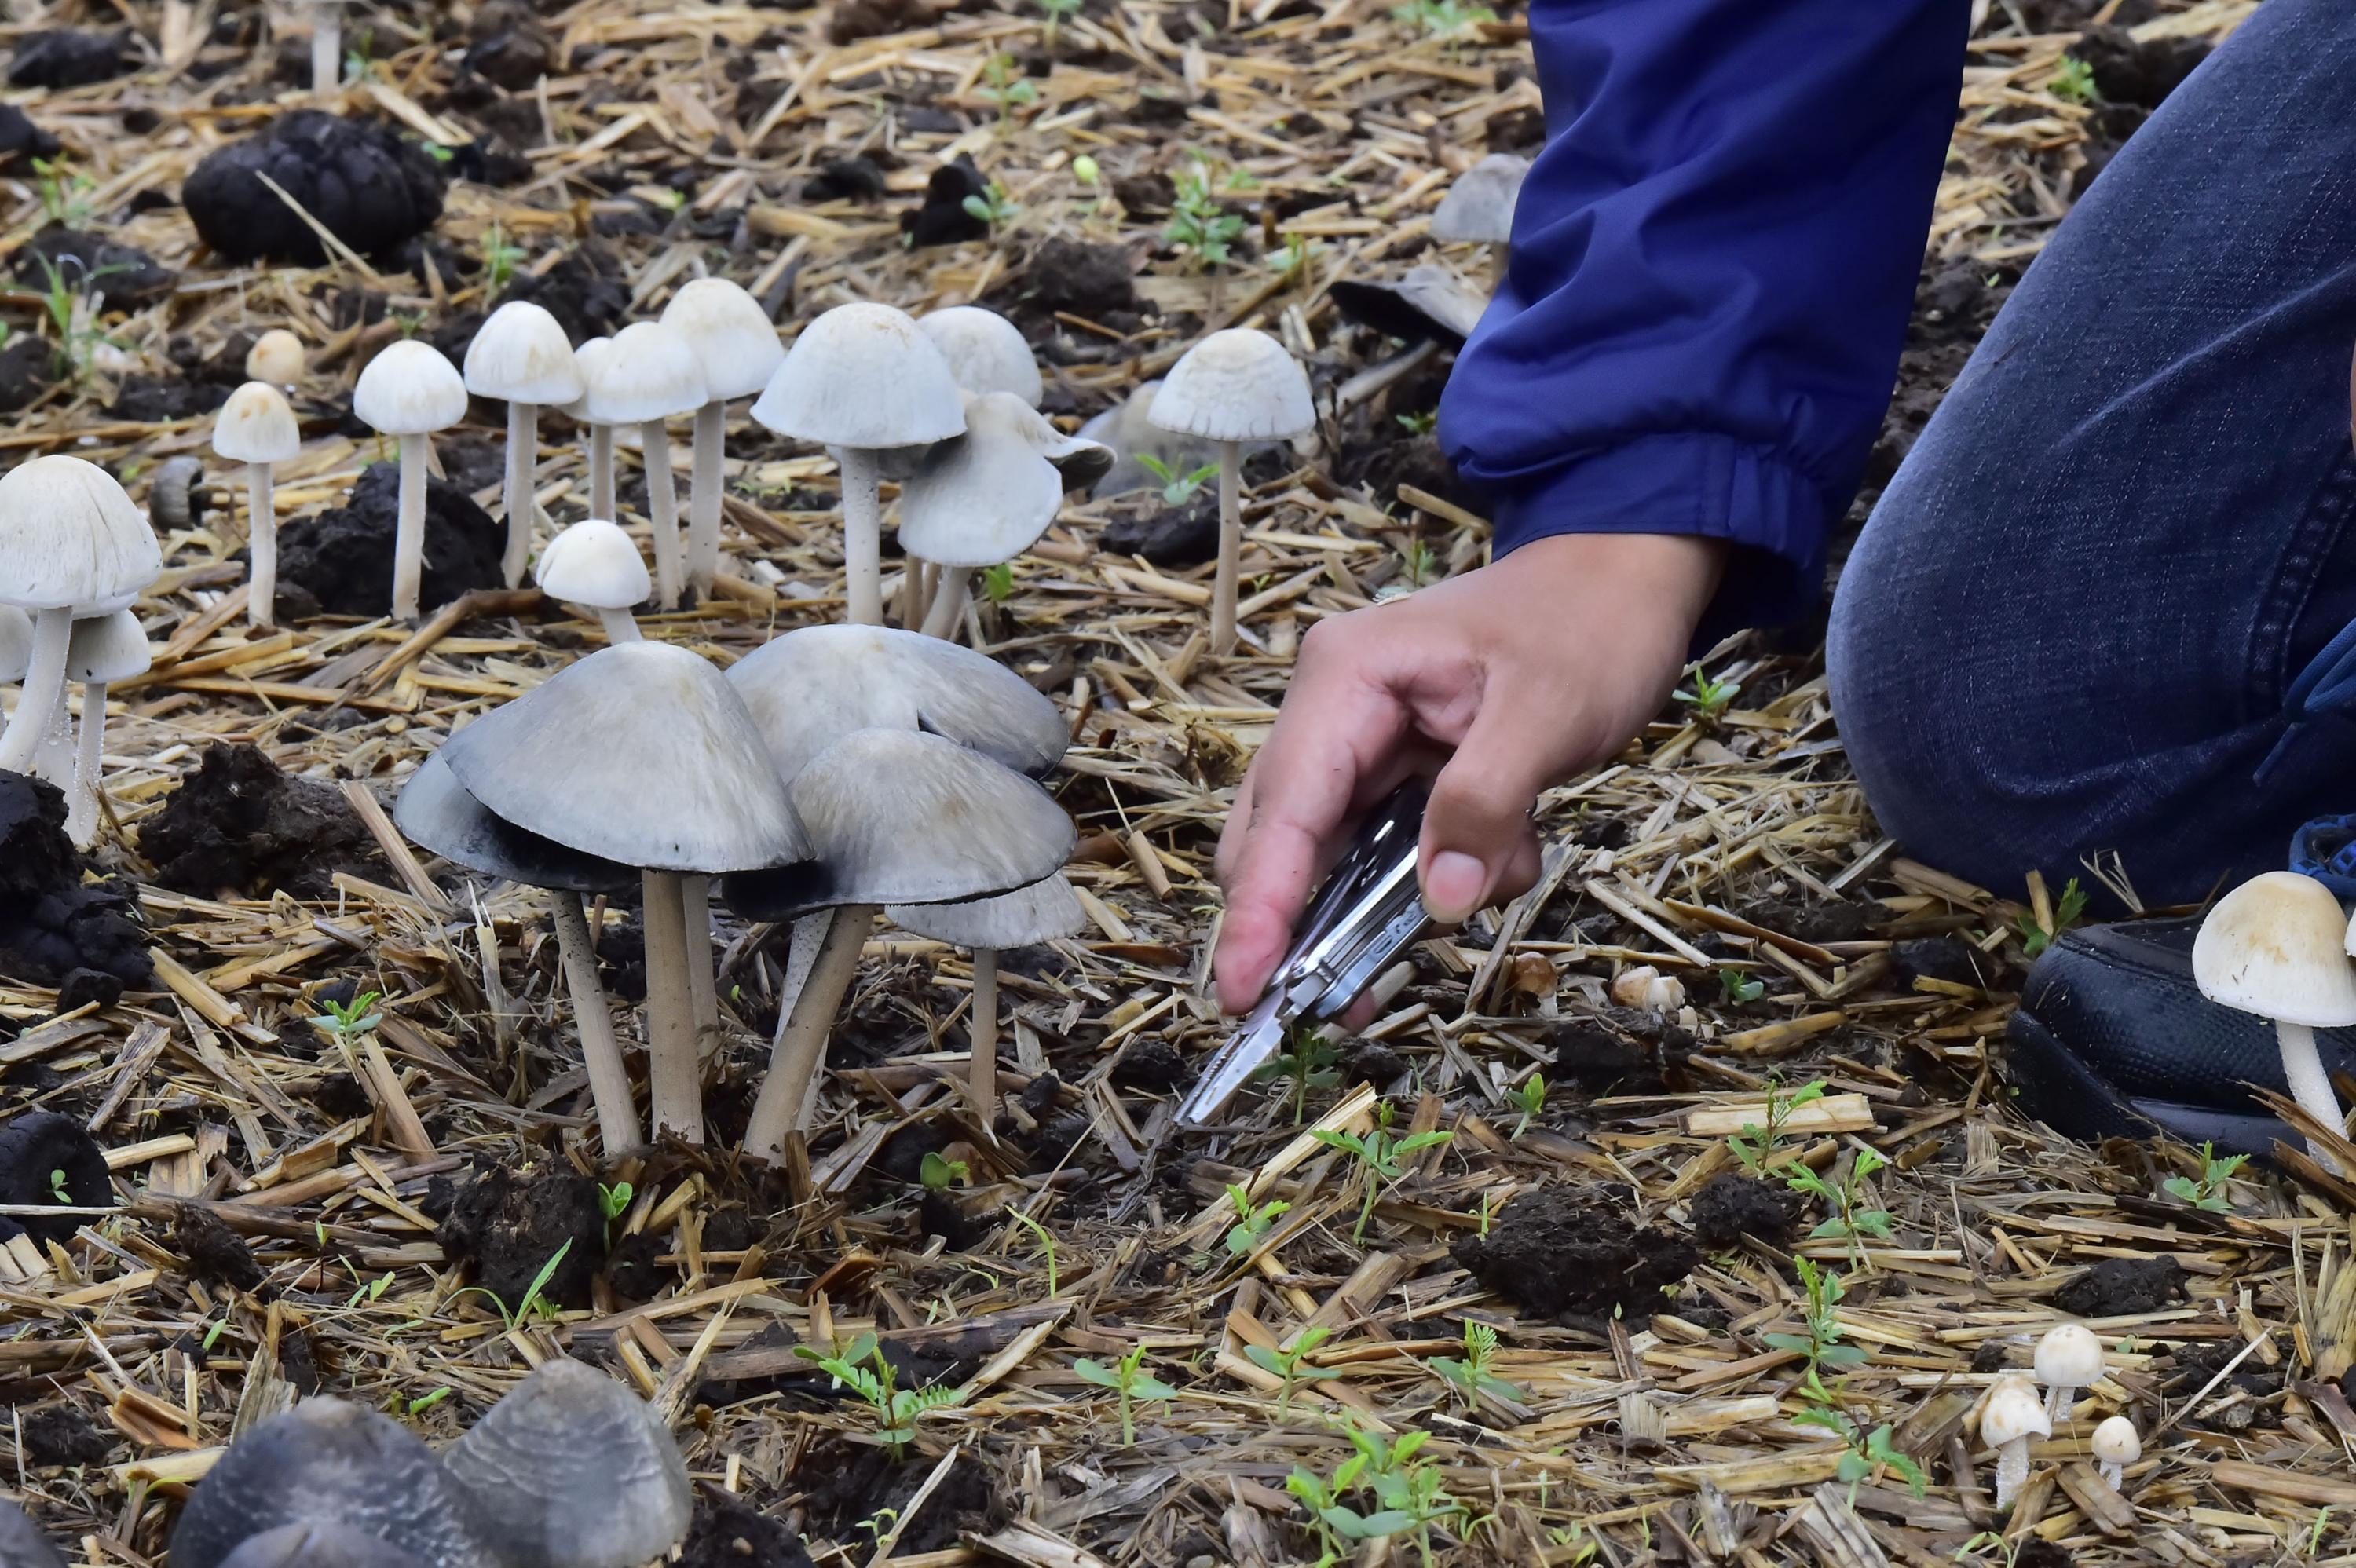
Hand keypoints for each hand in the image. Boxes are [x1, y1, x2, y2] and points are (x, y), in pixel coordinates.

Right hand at [1212, 531, 1723, 1015]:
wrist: (1625, 577)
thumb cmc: (1588, 625)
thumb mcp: (1547, 714)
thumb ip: (1484, 805)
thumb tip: (1438, 902)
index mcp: (1346, 678)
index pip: (1284, 808)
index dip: (1260, 904)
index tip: (1242, 988)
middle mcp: (1334, 710)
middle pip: (1280, 840)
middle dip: (1302, 926)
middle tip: (1322, 1009)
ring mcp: (1362, 742)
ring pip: (1334, 857)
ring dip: (1386, 908)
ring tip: (1461, 907)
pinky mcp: (1399, 771)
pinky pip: (1388, 850)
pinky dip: (1434, 879)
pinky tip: (1497, 863)